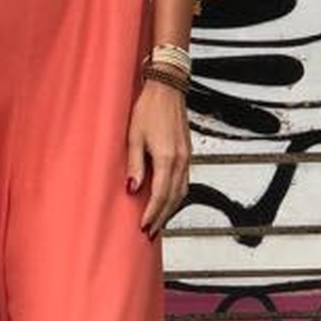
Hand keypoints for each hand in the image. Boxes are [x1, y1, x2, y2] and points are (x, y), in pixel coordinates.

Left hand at [126, 78, 190, 237]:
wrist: (167, 88)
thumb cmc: (148, 108)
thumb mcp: (134, 136)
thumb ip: (135, 165)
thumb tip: (133, 189)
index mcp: (167, 157)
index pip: (160, 194)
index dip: (152, 213)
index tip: (143, 226)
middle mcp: (180, 160)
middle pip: (174, 198)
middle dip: (162, 217)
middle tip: (150, 233)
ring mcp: (187, 156)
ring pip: (182, 191)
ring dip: (171, 209)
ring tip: (159, 222)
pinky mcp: (187, 152)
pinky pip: (185, 181)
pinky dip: (176, 196)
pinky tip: (168, 201)